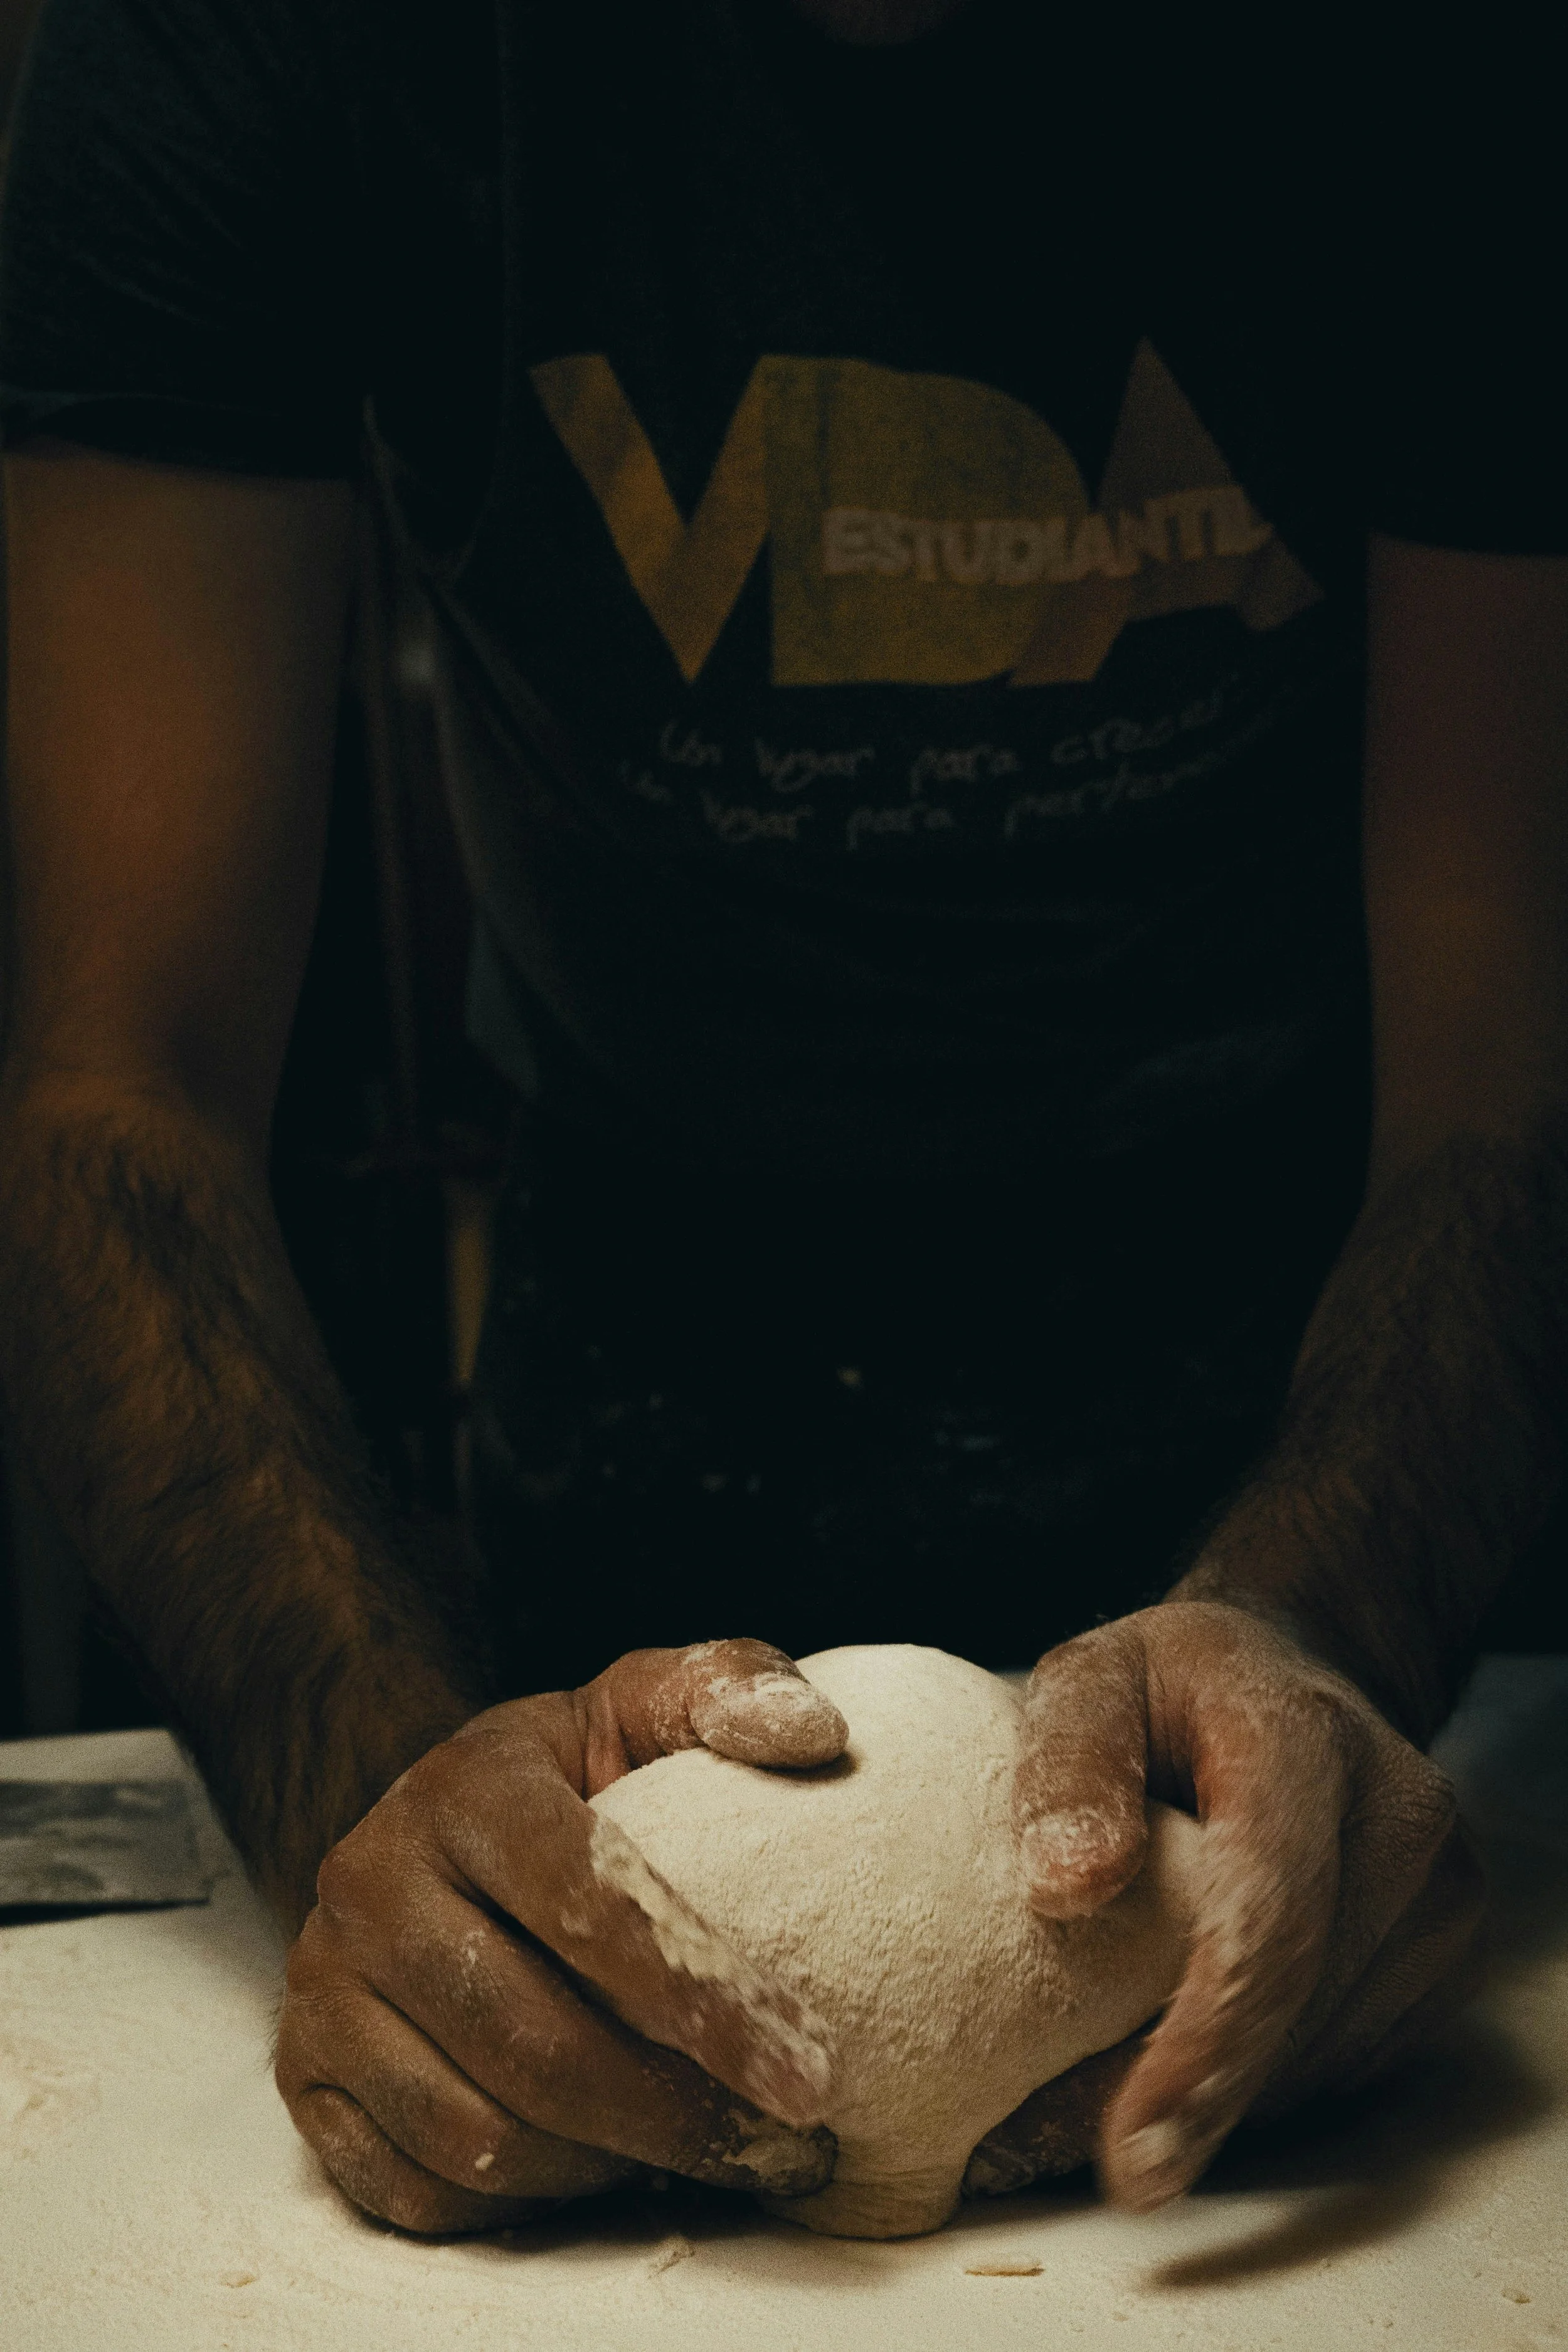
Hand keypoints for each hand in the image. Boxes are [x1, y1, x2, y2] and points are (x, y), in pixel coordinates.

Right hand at [275, 1639, 847, 2232]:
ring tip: (704, 2157)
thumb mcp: (646, 1707)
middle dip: (673, 2112)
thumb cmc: (572, 1778)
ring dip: (605, 2168)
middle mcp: (372, 1882)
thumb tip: (814, 1735)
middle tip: (782, 2147)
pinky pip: (417, 2189)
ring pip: (473, 2133)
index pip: (587, 1902)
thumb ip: (729, 1691)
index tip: (808, 2071)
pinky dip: (522, 2205)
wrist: (440, 1829)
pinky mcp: (303, 2074)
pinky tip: (602, 2172)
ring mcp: (324, 1985)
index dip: (704, 1997)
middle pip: (533, 2041)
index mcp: (464, 1789)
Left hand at [986, 1600, 1483, 2209]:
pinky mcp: (1446, 1958)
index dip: (1202, 2036)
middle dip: (1188, 2097)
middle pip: (1295, 2001)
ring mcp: (1440, 1895)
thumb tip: (1065, 1887)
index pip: (1270, 1907)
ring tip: (1111, 2098)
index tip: (1128, 2144)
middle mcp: (1401, 1817)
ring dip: (1217, 2096)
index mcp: (1305, 1737)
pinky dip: (1257, 2080)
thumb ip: (1070, 1763)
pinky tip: (1190, 2055)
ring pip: (1316, 2051)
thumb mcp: (1092, 1680)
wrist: (1294, 1678)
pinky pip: (1340, 2059)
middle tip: (1090, 2160)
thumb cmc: (1173, 1689)